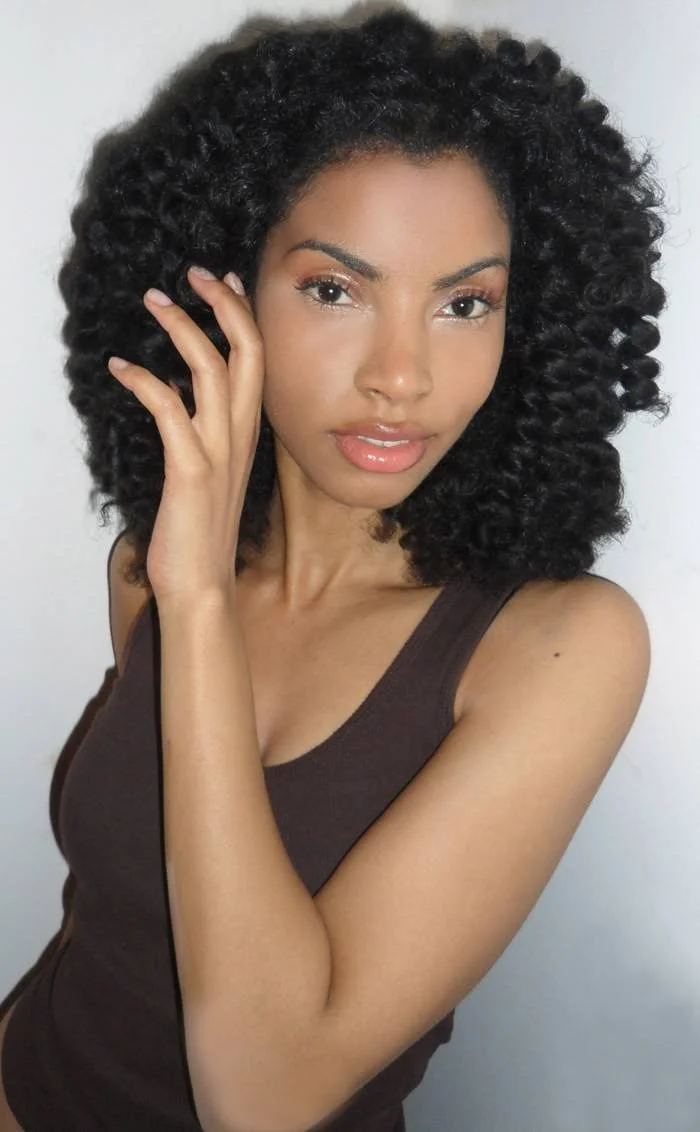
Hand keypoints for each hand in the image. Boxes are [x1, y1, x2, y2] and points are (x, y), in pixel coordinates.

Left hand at [107, 266, 263, 608]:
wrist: (203, 585)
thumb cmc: (200, 533)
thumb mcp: (210, 473)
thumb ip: (205, 433)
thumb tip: (182, 394)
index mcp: (247, 434)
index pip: (257, 361)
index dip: (242, 316)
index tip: (223, 282)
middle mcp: (240, 436)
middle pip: (246, 352)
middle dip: (222, 304)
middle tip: (194, 272)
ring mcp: (219, 452)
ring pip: (211, 370)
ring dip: (181, 328)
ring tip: (154, 300)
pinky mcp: (192, 470)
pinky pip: (170, 409)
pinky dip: (143, 380)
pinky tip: (120, 368)